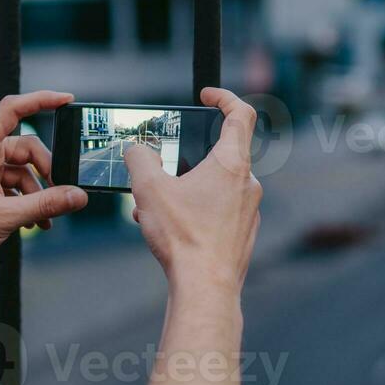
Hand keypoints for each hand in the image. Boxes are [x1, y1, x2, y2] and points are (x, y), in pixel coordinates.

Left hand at [0, 91, 88, 276]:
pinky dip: (24, 200)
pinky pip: (10, 185)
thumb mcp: (5, 216)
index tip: (65, 99)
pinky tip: (33, 221)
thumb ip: (45, 204)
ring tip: (46, 217)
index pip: (13, 109)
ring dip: (36, 192)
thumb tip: (75, 196)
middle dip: (45, 170)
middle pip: (24, 148)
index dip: (41, 100)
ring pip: (20, 171)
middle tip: (59, 192)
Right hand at [123, 88, 262, 293]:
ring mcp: (249, 211)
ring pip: (217, 187)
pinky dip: (197, 212)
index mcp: (231, 164)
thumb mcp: (149, 189)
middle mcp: (248, 184)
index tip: (207, 96)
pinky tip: (172, 230)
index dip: (224, 98)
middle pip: (222, 155)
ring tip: (159, 209)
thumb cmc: (184, 238)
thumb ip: (139, 159)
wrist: (205, 288)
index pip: (240, 115)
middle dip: (190, 158)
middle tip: (164, 169)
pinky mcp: (243, 234)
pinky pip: (220, 212)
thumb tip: (136, 150)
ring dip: (188, 189)